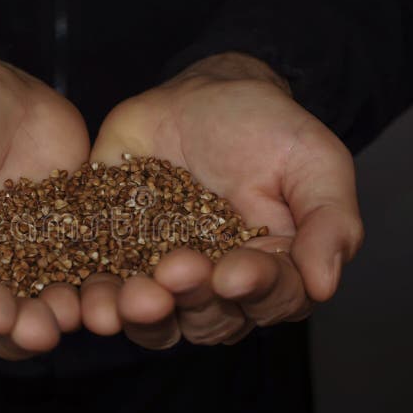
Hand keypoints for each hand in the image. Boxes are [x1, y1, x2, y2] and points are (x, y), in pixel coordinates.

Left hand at [85, 52, 363, 348]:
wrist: (205, 96)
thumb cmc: (268, 130)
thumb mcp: (313, 162)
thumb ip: (329, 220)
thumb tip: (325, 285)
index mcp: (270, 272)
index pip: (271, 298)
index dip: (255, 290)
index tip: (236, 271)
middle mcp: (215, 286)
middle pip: (207, 316)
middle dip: (191, 298)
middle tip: (177, 270)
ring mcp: (161, 275)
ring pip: (153, 317)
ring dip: (139, 314)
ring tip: (127, 299)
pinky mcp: (114, 254)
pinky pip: (102, 285)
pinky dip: (93, 294)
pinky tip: (83, 295)